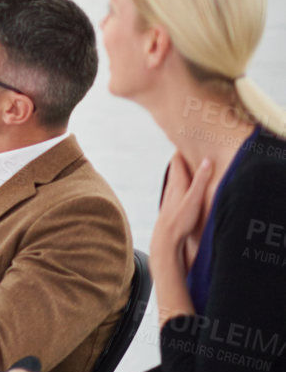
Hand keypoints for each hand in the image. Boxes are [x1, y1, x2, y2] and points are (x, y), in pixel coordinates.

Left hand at [150, 152, 214, 278]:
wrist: (165, 238)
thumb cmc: (180, 219)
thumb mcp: (194, 199)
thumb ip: (201, 181)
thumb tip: (207, 161)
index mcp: (177, 182)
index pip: (178, 158)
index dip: (182, 147)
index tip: (186, 132)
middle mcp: (172, 186)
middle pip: (176, 165)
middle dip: (182, 154)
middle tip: (188, 140)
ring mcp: (171, 195)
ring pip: (176, 176)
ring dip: (182, 167)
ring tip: (188, 157)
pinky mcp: (172, 204)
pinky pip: (178, 186)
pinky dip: (182, 179)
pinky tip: (185, 183)